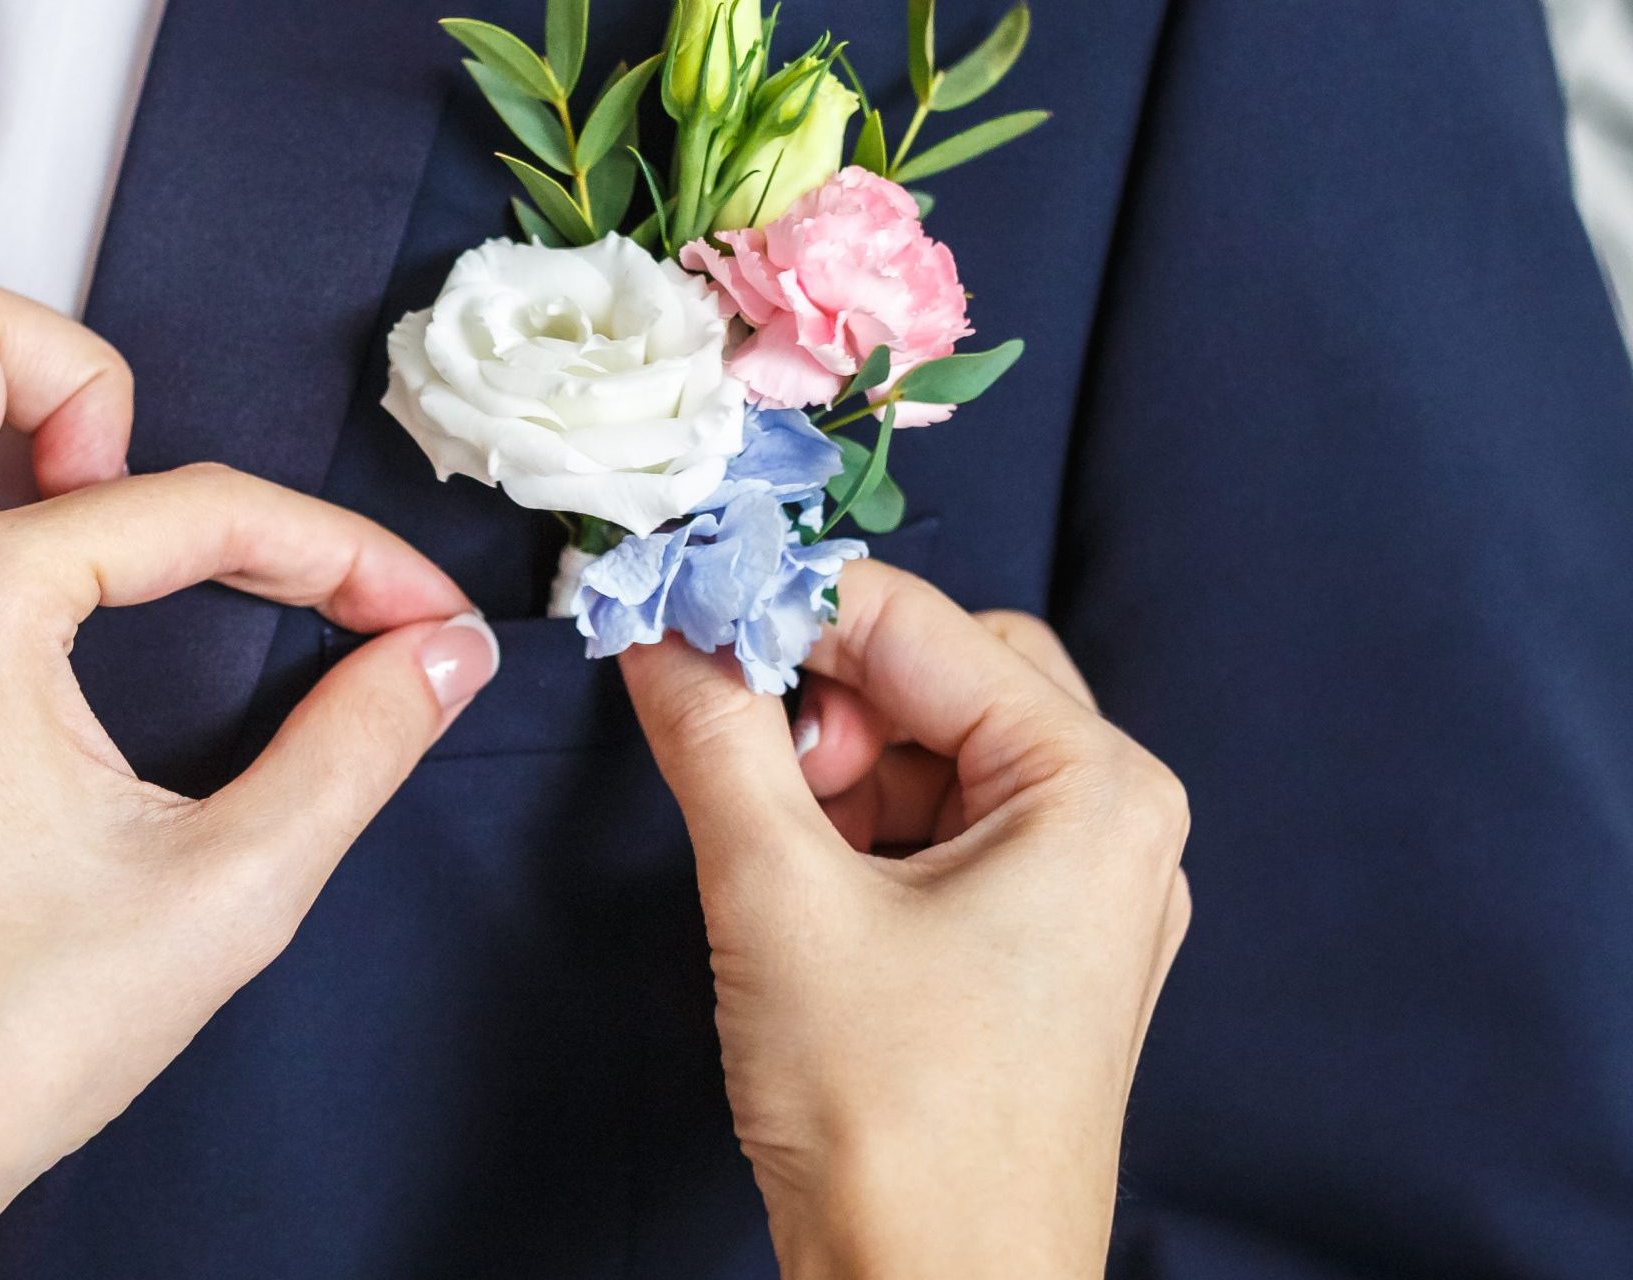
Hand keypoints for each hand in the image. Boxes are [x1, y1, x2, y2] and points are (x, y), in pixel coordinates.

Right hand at [620, 561, 1189, 1279]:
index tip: (675, 597)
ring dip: (836, 767)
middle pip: (947, 676)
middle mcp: (1114, 829)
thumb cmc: (894, 1122)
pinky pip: (944, 836)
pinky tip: (795, 884)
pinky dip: (860, 832)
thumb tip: (660, 629)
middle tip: (736, 746)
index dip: (786, 604)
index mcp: (1095, 791)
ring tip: (764, 843)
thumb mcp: (777, 898)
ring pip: (938, 756)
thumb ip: (716, 740)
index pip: (921, 624)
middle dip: (826, 693)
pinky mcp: (1035, 957)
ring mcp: (1082, 899)